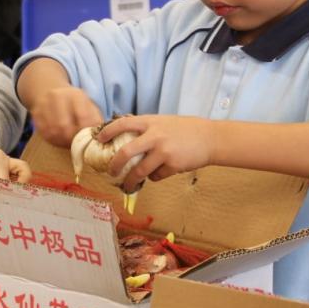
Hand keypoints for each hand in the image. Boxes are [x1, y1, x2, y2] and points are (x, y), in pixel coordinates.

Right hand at [30, 86, 103, 146]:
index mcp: (76, 94)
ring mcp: (44, 104)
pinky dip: (52, 139)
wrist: (52, 92)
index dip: (86, 133)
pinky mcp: (35, 113)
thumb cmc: (76, 104)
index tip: (89, 141)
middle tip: (77, 145)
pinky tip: (59, 139)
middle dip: (71, 139)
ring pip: (52, 131)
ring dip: (61, 141)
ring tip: (68, 142)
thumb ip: (95, 120)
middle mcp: (58, 96)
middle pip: (64, 126)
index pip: (83, 117)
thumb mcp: (89, 106)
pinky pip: (43, 132)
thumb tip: (101, 136)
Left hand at [101, 114, 216, 192]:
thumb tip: (125, 141)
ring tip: (127, 185)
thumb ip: (146, 130)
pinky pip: (156, 177)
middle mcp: (155, 136)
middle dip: (114, 165)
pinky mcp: (173, 165)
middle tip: (110, 171)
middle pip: (125, 152)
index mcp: (150, 122)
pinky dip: (155, 177)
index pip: (122, 124)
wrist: (210, 138)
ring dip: (131, 181)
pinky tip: (160, 173)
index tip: (98, 140)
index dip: (108, 132)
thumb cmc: (185, 130)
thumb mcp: (163, 123)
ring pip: (139, 171)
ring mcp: (164, 151)